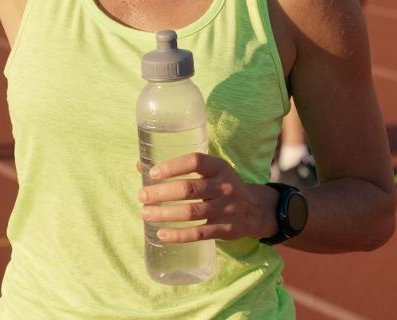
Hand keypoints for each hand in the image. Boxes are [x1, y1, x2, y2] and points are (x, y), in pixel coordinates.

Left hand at [137, 153, 276, 242]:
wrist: (256, 209)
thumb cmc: (222, 185)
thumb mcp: (210, 171)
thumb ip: (179, 168)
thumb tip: (140, 165)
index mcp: (219, 167)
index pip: (195, 161)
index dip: (173, 166)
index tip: (152, 173)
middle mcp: (223, 186)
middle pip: (189, 189)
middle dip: (161, 193)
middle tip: (142, 196)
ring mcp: (226, 209)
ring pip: (191, 212)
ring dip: (165, 214)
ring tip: (145, 213)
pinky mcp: (225, 229)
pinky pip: (199, 234)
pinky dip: (178, 235)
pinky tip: (161, 234)